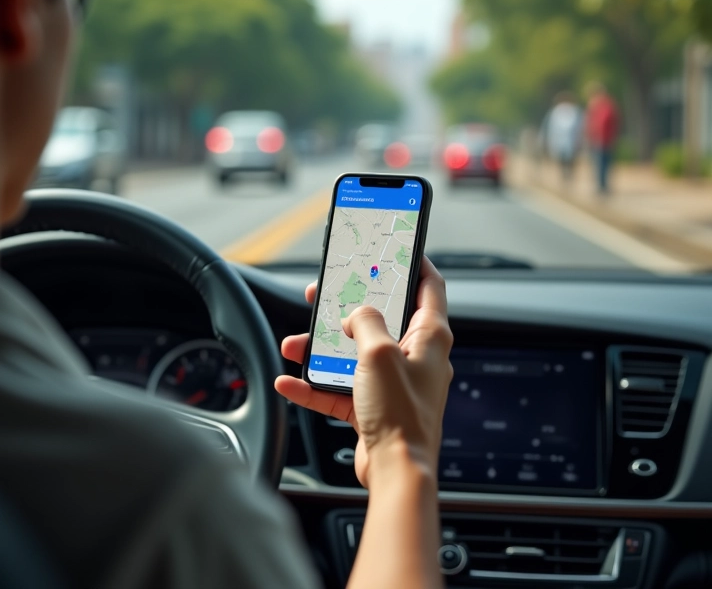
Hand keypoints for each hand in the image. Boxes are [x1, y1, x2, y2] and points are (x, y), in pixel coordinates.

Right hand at [275, 257, 452, 486]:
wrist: (396, 472)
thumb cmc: (400, 414)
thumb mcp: (379, 353)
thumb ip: (366, 322)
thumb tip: (357, 313)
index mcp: (429, 336)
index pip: (429, 286)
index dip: (416, 262)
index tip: (398, 248)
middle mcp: (414, 355)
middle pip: (380, 317)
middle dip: (349, 304)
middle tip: (326, 293)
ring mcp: (392, 381)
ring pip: (353, 352)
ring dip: (322, 348)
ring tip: (295, 342)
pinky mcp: (373, 404)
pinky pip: (339, 387)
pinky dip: (315, 384)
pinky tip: (290, 382)